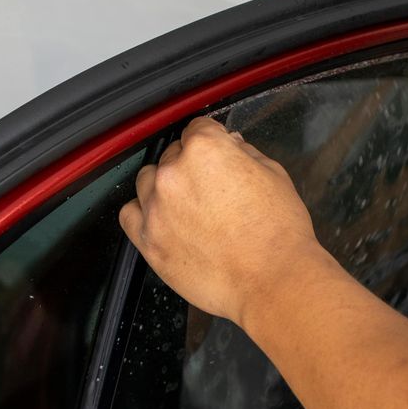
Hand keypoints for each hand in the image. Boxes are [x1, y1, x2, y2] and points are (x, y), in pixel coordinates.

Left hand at [119, 116, 327, 324]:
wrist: (271, 280)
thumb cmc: (278, 232)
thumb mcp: (274, 176)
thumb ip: (245, 154)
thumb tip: (231, 145)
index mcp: (205, 150)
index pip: (198, 128)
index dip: (213, 139)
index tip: (219, 152)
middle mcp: (173, 173)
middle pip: (173, 154)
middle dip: (191, 165)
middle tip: (213, 188)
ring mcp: (156, 207)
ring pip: (147, 180)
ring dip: (164, 186)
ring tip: (188, 205)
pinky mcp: (148, 240)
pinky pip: (130, 214)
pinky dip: (143, 212)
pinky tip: (163, 219)